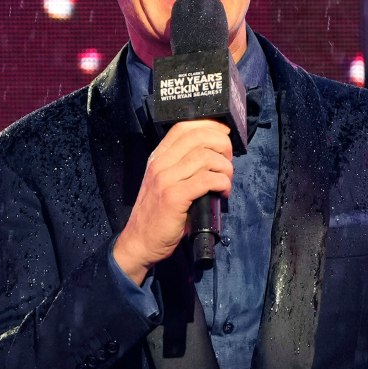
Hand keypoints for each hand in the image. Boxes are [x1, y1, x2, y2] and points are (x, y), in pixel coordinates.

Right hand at [113, 120, 235, 284]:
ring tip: (226, 181)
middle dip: (223, 146)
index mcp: (158, 157)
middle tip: (228, 162)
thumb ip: (182, 167)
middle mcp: (160, 164)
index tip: (224, 136)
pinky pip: (206, 179)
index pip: (184, 127)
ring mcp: (166, 179)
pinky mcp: (174, 197)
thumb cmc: (157, 215)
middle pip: (199, 137)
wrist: (140, 241)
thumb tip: (214, 156)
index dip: (209, 126)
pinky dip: (222, 183)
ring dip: (225, 168)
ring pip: (206, 157)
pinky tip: (222, 192)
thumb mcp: (164, 183)